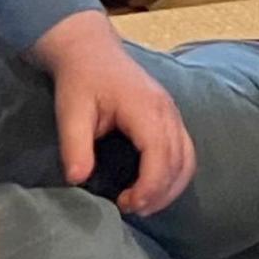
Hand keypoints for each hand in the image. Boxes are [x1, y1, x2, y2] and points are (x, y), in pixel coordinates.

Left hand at [34, 13, 196, 216]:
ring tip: (143, 204)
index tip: (126, 204)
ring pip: (188, 159)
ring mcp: (172, 113)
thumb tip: (78, 181)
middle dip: (160, 193)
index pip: (161, 155)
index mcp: (145, 108)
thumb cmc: (80, 79)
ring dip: (171, 187)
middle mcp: (167, 111)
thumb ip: (75, 146)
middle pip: (180, 162)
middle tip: (131, 209)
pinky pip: (185, 152)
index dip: (150, 186)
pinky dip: (175, 175)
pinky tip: (153, 187)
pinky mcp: (170, 117)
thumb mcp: (70, 111)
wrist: (89, 50)